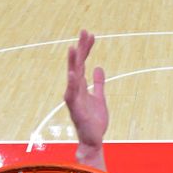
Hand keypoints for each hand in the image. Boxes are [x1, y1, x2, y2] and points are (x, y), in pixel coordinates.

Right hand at [63, 30, 107, 152]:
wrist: (93, 141)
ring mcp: (74, 98)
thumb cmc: (94, 122)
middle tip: (85, 31)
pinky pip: (72, 94)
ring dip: (72, 62)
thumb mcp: (100, 98)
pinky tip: (73, 73)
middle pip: (77, 65)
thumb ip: (98, 83)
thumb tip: (99, 68)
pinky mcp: (75, 109)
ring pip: (72, 77)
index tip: (91, 34)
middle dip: (81, 48)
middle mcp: (75, 89)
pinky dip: (72, 83)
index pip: (83, 63)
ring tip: (73, 48)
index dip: (86, 48)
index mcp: (81, 86)